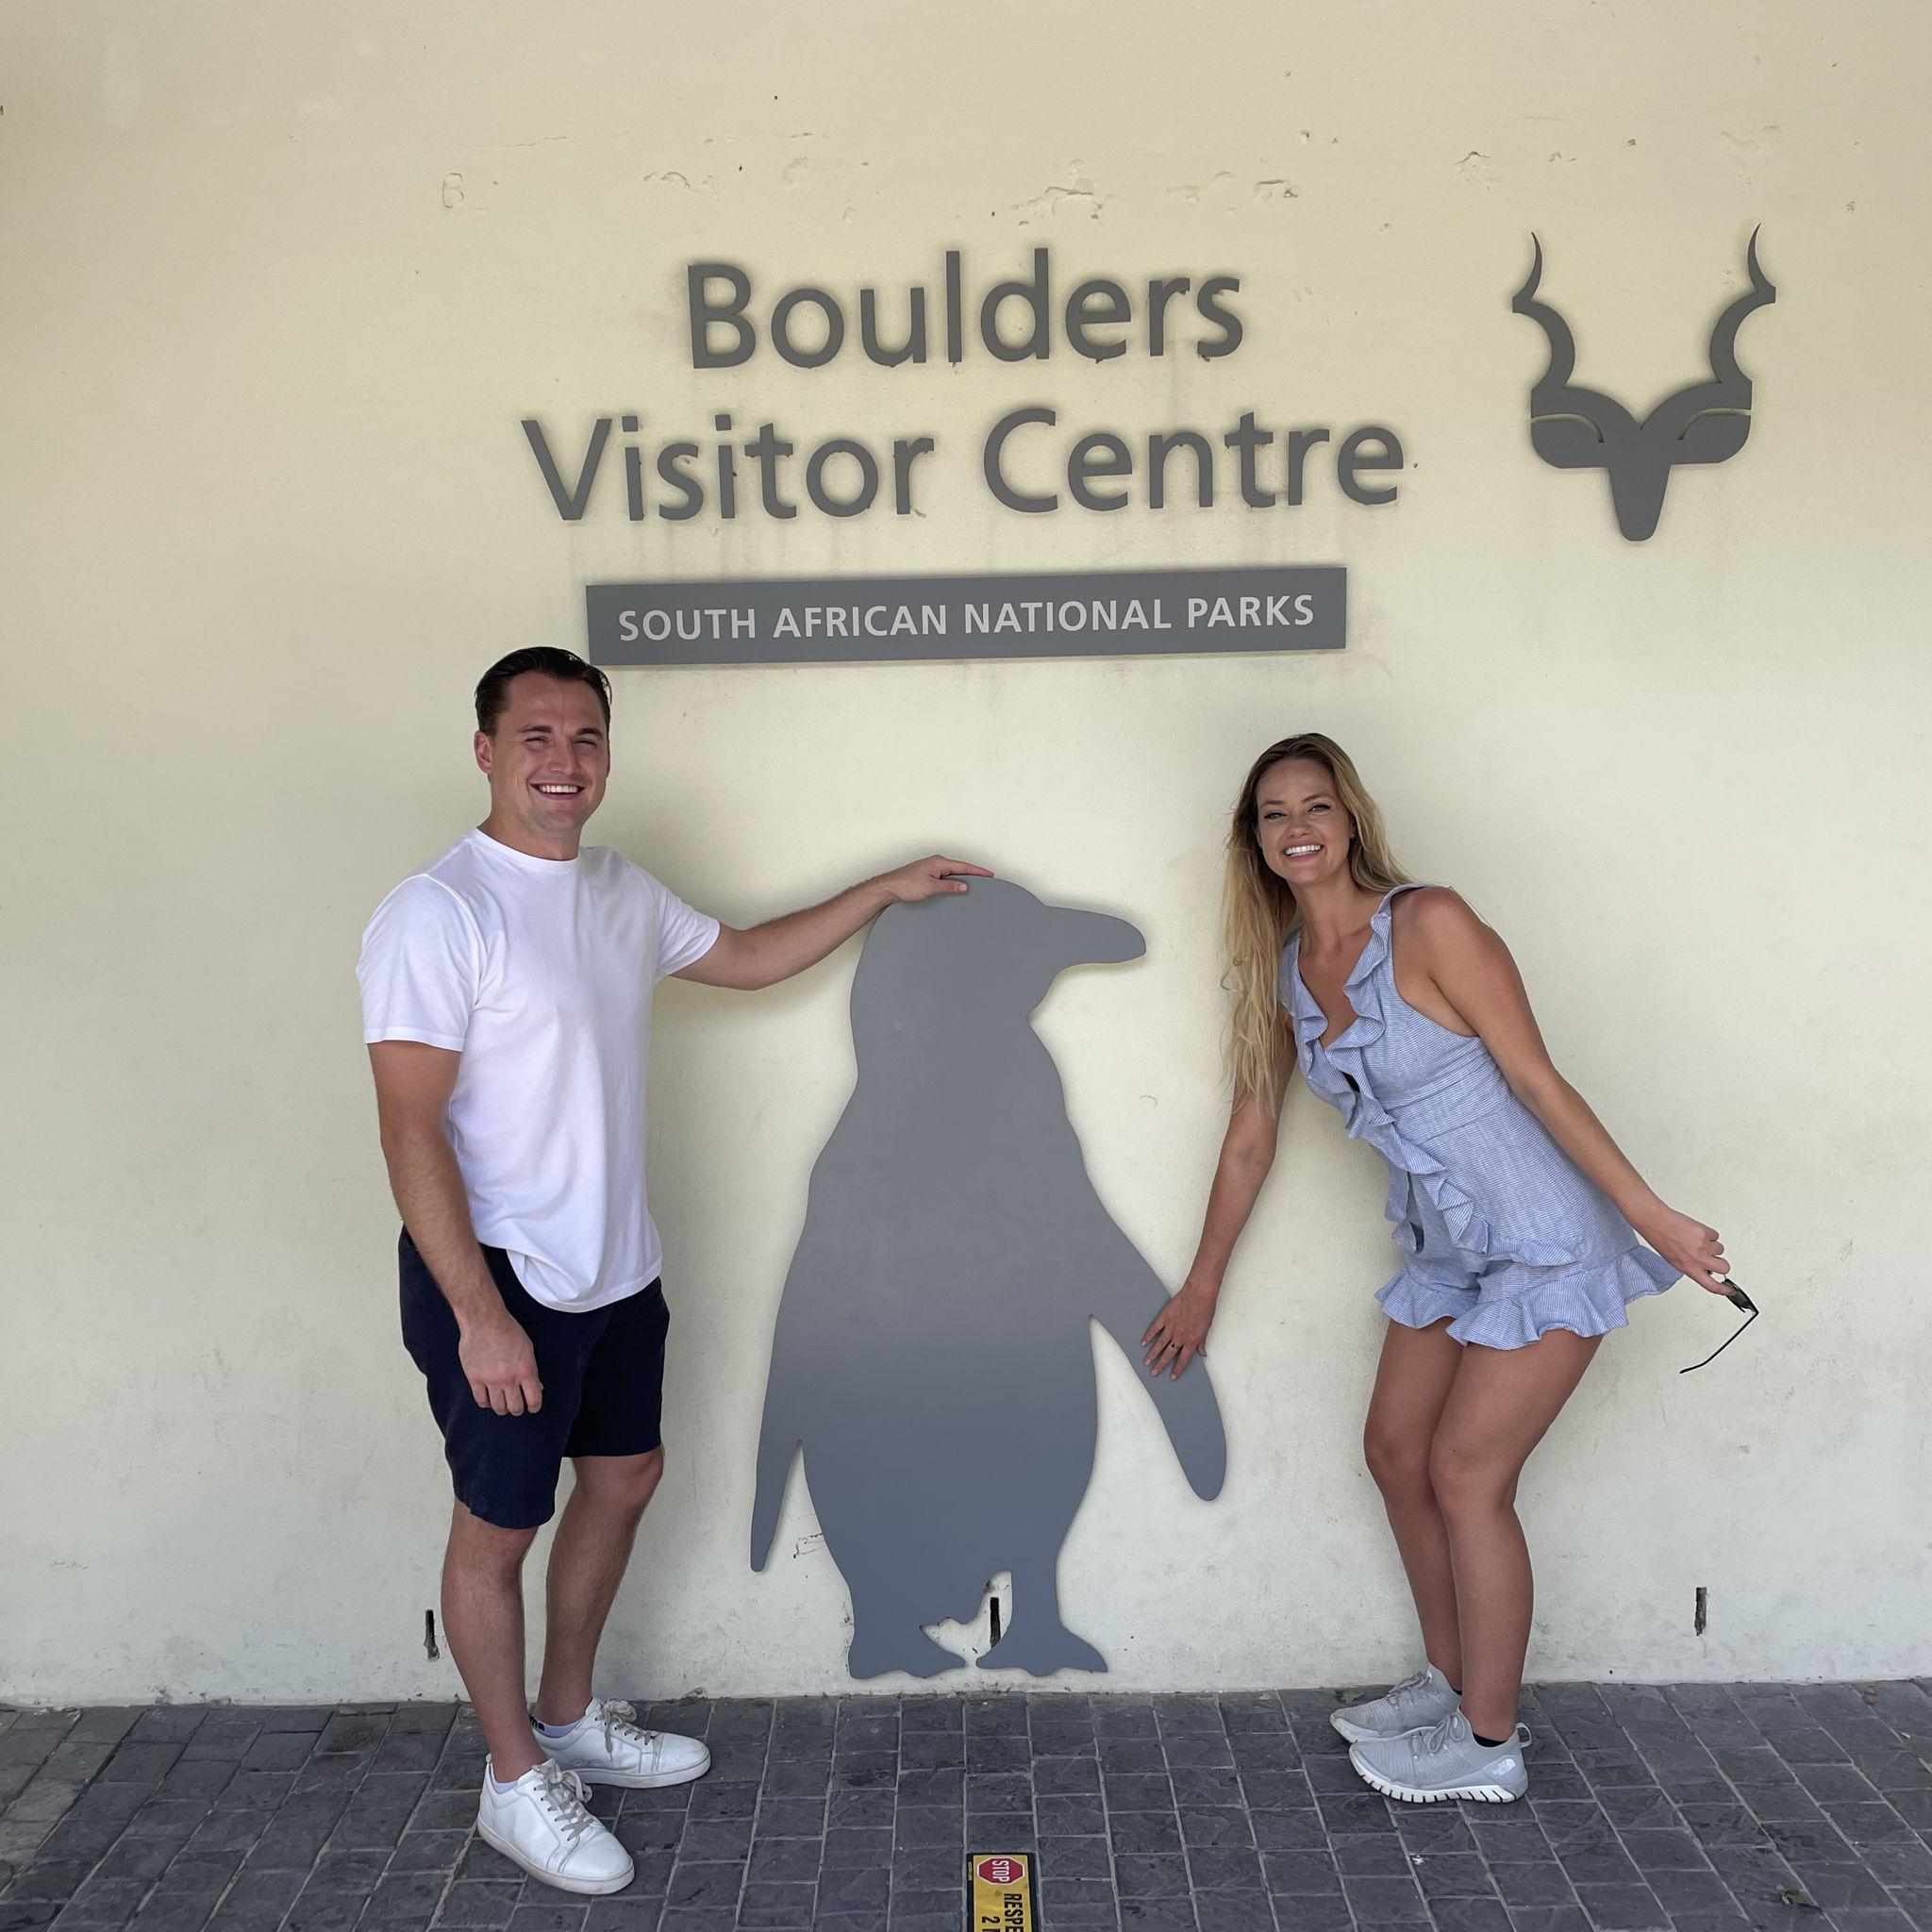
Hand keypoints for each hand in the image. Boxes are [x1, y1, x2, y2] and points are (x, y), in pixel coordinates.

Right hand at [459, 1309, 542, 1413]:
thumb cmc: (507, 1330)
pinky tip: (488, 1399)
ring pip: (498, 1407)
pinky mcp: (474, 1379)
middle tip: (516, 1406)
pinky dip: (486, 1403)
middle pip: (515, 1407)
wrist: (484, 1321)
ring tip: (502, 1404)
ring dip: (502, 1409)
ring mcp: (490, 1380)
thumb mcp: (528, 1349)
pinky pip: (480, 1401)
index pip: (534, 1399)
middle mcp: (509, 1378)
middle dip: (517, 1409)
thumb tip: (538, 1387)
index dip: (534, 1407)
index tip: (532, 1407)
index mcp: (525, 1370)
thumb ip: (532, 1370)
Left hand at [877, 855, 993, 903]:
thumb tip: (963, 886)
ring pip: (952, 872)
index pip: (963, 866)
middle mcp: (936, 862)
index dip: (978, 871)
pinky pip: (946, 876)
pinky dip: (953, 880)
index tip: (989, 874)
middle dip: (973, 873)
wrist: (889, 887)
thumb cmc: (905, 885)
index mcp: (939, 862)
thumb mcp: (931, 887)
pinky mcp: (927, 874)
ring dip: (963, 877)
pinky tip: (956, 886)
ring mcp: (931, 868)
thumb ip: (949, 887)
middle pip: (960, 868)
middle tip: (986, 878)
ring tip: (975, 883)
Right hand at [1141, 1283, 1216, 1379]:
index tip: (1172, 1377)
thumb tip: (1202, 1353)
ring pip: (1160, 1344)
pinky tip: (1144, 1343)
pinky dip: (1149, 1336)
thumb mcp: (1206, 1329)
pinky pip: (1155, 1329)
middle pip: (1168, 1354)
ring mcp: (1171, 1327)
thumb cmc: (1206, 1309)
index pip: (1183, 1359)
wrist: (1199, 1294)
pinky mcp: (1165, 1317)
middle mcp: (1180, 1336)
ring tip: (1146, 1362)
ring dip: (1153, 1354)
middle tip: (1153, 1373)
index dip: (1177, 1369)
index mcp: (1191, 1340)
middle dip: (1160, 1365)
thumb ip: (1202, 1342)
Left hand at [1636, 1206, 1730, 1293]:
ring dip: (1712, 1246)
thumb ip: (1692, 1267)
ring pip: (1720, 1249)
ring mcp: (1704, 1246)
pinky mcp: (1706, 1233)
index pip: (1712, 1285)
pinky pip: (1715, 1235)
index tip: (1730, 1289)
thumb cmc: (1662, 1241)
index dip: (1724, 1290)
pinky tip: (1696, 1232)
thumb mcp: (1675, 1261)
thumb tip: (1704, 1269)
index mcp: (1690, 1269)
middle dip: (1721, 1263)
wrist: (1658, 1223)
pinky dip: (1709, 1234)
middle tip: (1714, 1258)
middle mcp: (1699, 1259)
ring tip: (1697, 1240)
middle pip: (1724, 1267)